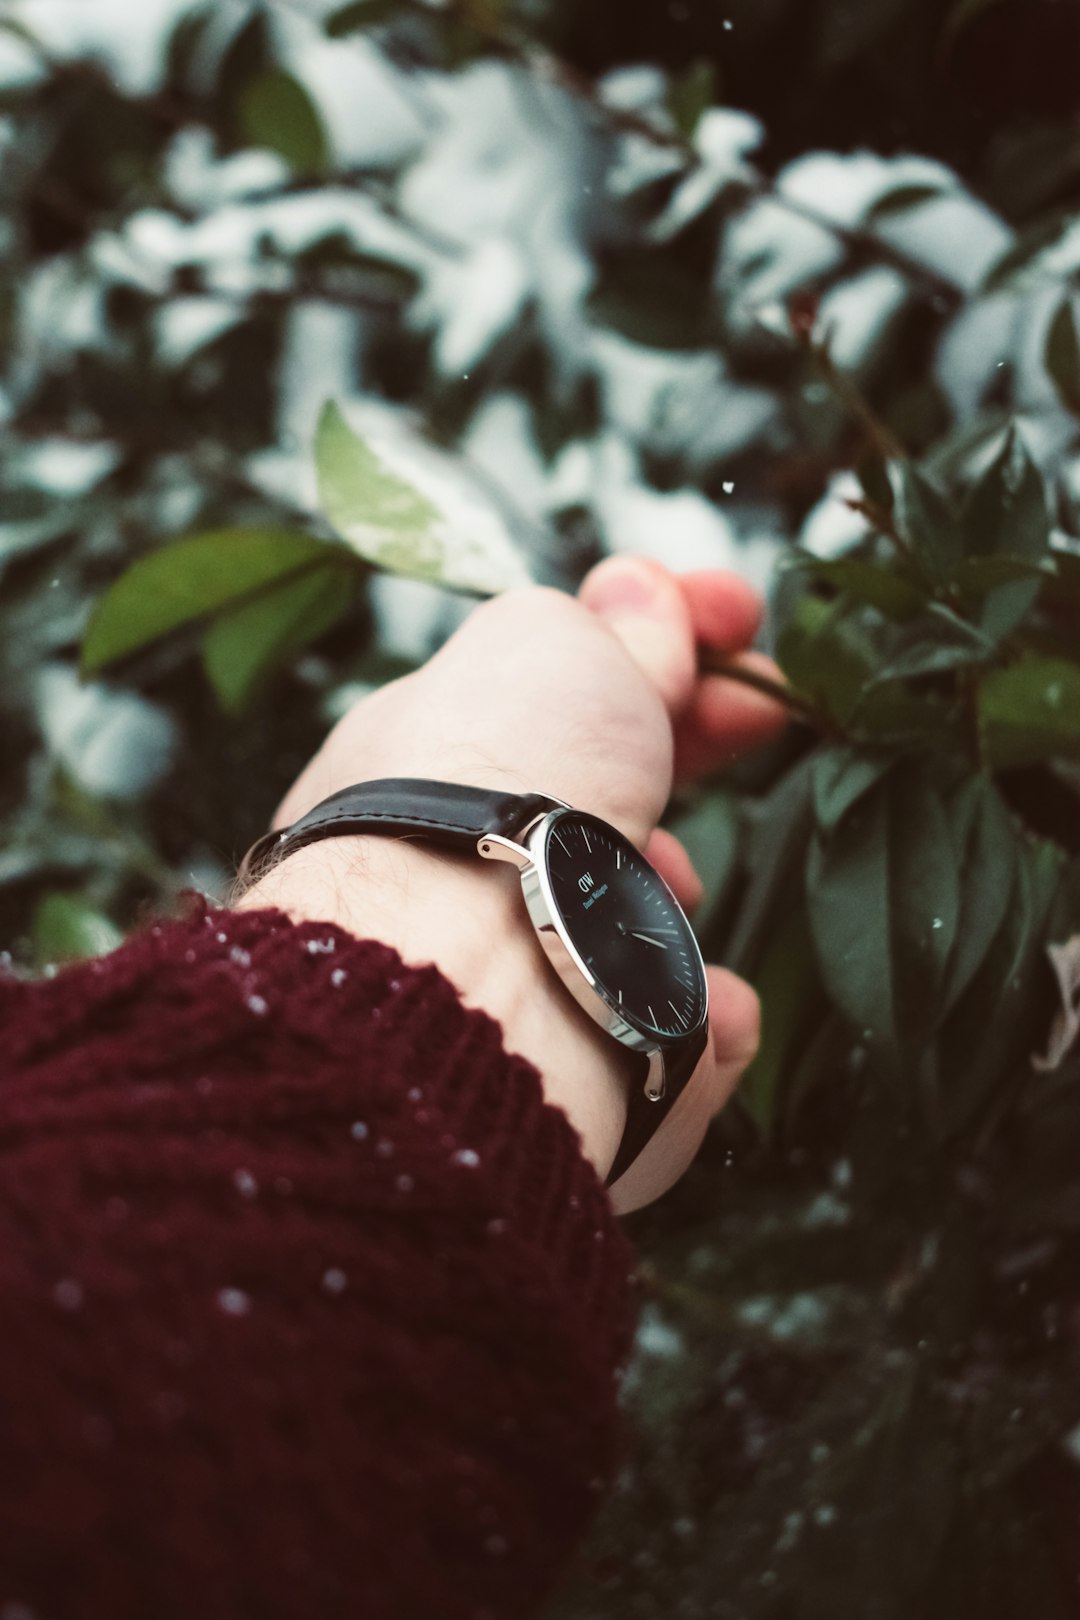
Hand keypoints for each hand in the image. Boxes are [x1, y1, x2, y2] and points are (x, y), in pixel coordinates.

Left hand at [235, 557, 786, 1212]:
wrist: (472, 975)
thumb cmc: (500, 787)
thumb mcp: (551, 646)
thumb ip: (603, 623)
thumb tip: (639, 589)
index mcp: (431, 759)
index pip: (546, 690)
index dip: (652, 640)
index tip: (741, 616)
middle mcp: (453, 868)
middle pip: (598, 799)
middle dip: (686, 748)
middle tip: (766, 709)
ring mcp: (506, 978)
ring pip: (627, 922)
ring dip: (666, 896)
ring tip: (666, 886)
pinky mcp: (570, 1082)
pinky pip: (663, 1035)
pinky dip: (699, 1013)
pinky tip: (703, 1004)